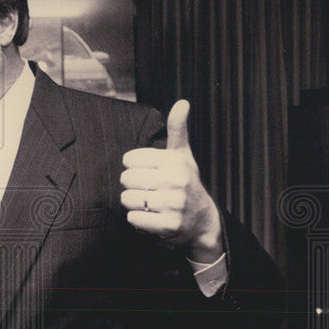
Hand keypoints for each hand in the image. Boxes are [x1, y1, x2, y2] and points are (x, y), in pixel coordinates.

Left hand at [120, 100, 222, 262]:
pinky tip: (152, 217)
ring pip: (128, 199)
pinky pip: (133, 219)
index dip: (134, 168)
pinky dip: (137, 220)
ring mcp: (173, 203)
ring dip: (134, 204)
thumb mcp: (183, 155)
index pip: (130, 160)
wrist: (202, 220)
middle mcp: (176, 180)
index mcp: (175, 161)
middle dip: (133, 186)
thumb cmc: (186, 183)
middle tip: (149, 191)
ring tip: (150, 204)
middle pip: (127, 179)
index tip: (149, 173)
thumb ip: (177, 129)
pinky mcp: (169, 225)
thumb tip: (183, 103)